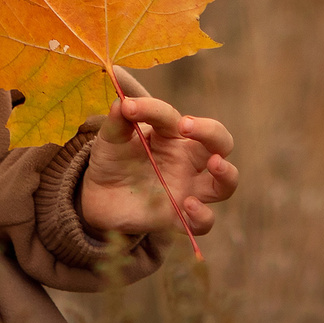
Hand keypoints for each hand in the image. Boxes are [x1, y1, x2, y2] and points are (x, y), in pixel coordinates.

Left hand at [77, 75, 239, 243]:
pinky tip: (188, 205)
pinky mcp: (179, 216)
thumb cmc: (112, 159)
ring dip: (226, 173)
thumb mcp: (110, 138)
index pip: (171, 116)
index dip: (151, 109)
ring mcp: (187, 188)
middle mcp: (187, 160)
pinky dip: (202, 216)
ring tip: (214, 164)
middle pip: (220, 142)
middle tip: (187, 127)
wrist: (96, 195)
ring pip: (226, 183)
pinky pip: (204, 222)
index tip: (129, 108)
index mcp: (171, 134)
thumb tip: (122, 100)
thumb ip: (118, 120)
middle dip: (211, 132)